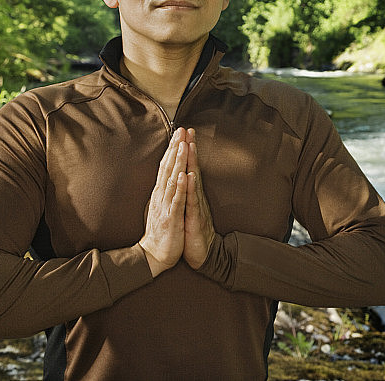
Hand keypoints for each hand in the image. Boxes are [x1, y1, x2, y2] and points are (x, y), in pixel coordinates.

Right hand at [139, 127, 188, 276]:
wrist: (153, 256)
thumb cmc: (161, 232)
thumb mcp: (161, 207)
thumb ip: (164, 191)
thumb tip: (167, 175)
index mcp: (160, 193)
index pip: (166, 166)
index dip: (173, 149)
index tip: (179, 133)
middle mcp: (161, 196)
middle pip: (168, 168)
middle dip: (175, 149)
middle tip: (181, 130)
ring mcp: (165, 206)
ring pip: (172, 180)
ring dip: (178, 162)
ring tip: (183, 146)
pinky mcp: (171, 218)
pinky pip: (177, 201)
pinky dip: (181, 187)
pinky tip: (184, 175)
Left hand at [183, 129, 216, 268]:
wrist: (202, 254)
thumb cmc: (193, 231)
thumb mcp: (187, 208)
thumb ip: (187, 192)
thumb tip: (183, 176)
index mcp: (191, 194)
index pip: (187, 167)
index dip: (185, 151)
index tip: (183, 133)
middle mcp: (195, 196)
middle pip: (192, 168)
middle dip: (190, 149)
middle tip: (188, 130)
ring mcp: (197, 206)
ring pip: (194, 181)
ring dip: (191, 163)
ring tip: (189, 146)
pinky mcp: (196, 218)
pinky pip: (193, 201)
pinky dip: (191, 188)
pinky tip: (189, 176)